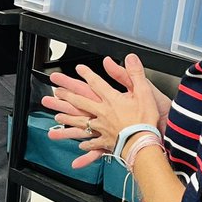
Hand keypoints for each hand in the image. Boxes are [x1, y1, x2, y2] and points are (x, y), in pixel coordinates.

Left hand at [45, 54, 159, 159]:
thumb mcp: (144, 91)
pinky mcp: (105, 141)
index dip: (87, 74)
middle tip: (57, 92)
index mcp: (111, 99)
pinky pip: (92, 142)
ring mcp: (102, 127)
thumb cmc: (145, 119)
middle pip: (81, 102)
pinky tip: (81, 143)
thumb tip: (130, 57)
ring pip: (81, 122)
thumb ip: (135, 73)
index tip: (79, 69)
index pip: (96, 83)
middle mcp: (102, 112)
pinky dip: (86, 143)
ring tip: (58, 117)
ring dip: (68, 119)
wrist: (143, 142)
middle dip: (68, 96)